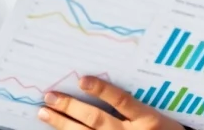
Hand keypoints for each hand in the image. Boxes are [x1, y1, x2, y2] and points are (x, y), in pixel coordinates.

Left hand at [38, 76, 185, 129]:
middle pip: (97, 119)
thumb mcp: (157, 116)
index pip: (122, 101)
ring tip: (45, 113)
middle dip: (70, 107)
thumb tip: (97, 82)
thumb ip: (133, 103)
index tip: (82, 80)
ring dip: (63, 123)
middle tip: (50, 96)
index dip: (102, 90)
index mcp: (147, 119)